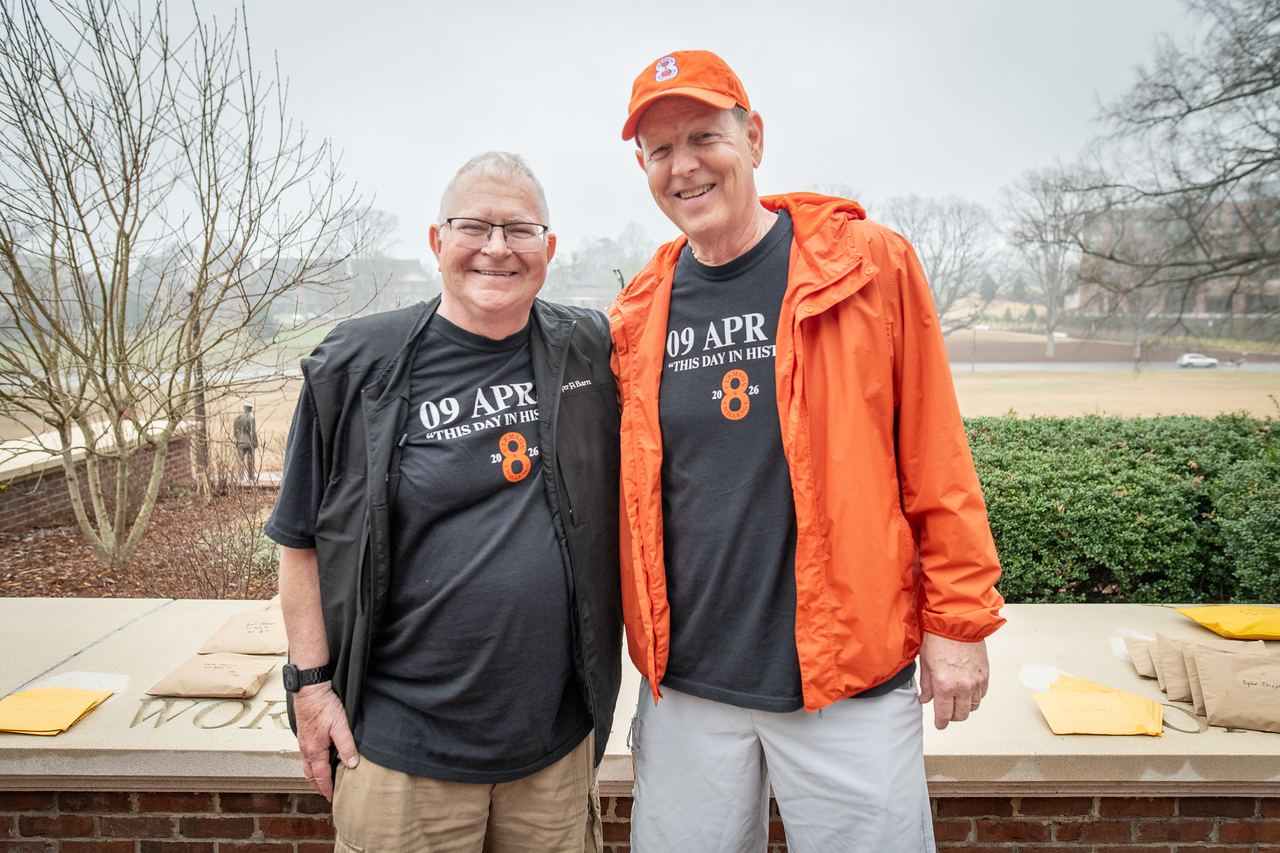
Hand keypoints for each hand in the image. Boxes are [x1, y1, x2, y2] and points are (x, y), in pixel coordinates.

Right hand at [293, 683, 358, 800]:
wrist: (309, 689)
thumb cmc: (323, 705)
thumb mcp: (340, 725)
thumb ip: (346, 746)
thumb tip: (352, 764)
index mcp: (315, 751)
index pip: (321, 777)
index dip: (328, 789)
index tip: (333, 799)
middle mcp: (306, 749)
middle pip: (311, 775)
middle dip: (318, 786)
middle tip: (326, 794)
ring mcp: (303, 741)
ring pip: (307, 765)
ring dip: (314, 776)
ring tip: (321, 782)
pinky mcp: (303, 734)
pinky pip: (305, 755)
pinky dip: (311, 764)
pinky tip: (317, 760)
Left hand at [918, 634, 989, 730]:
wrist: (958, 622)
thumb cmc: (939, 637)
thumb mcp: (925, 662)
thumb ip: (926, 685)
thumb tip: (925, 699)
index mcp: (944, 685)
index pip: (944, 714)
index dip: (941, 722)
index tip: (940, 724)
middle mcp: (962, 686)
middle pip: (961, 715)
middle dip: (952, 717)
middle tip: (947, 713)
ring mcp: (976, 681)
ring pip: (973, 706)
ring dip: (964, 707)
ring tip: (956, 701)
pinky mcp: (985, 675)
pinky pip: (981, 694)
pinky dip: (974, 696)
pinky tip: (966, 690)